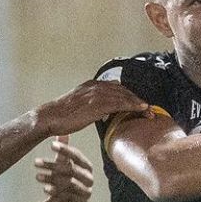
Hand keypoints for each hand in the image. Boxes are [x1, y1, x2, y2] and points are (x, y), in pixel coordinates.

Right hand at [34, 80, 149, 137]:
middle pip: (123, 90)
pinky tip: (142, 109)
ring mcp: (97, 94)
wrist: (51, 116)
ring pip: (124, 96)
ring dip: (139, 103)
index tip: (139, 103)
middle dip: (137, 99)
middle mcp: (96, 86)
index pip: (117, 88)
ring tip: (149, 111)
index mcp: (92, 85)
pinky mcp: (98, 104)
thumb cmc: (63, 115)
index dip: (129, 96)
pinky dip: (133, 105)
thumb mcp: (79, 105)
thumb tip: (104, 111)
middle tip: (149, 108)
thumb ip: (93, 104)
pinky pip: (120, 103)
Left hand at [34, 136, 93, 201]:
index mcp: (87, 167)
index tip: (51, 145)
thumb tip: (61, 132)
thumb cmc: (62, 182)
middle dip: (52, 165)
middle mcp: (89, 179)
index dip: (65, 150)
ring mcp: (87, 192)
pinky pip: (69, 197)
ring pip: (69, 184)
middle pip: (72, 170)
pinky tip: (45, 189)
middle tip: (35, 162)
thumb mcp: (61, 165)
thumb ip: (63, 151)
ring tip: (36, 176)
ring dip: (51, 179)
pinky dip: (56, 193)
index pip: (77, 156)